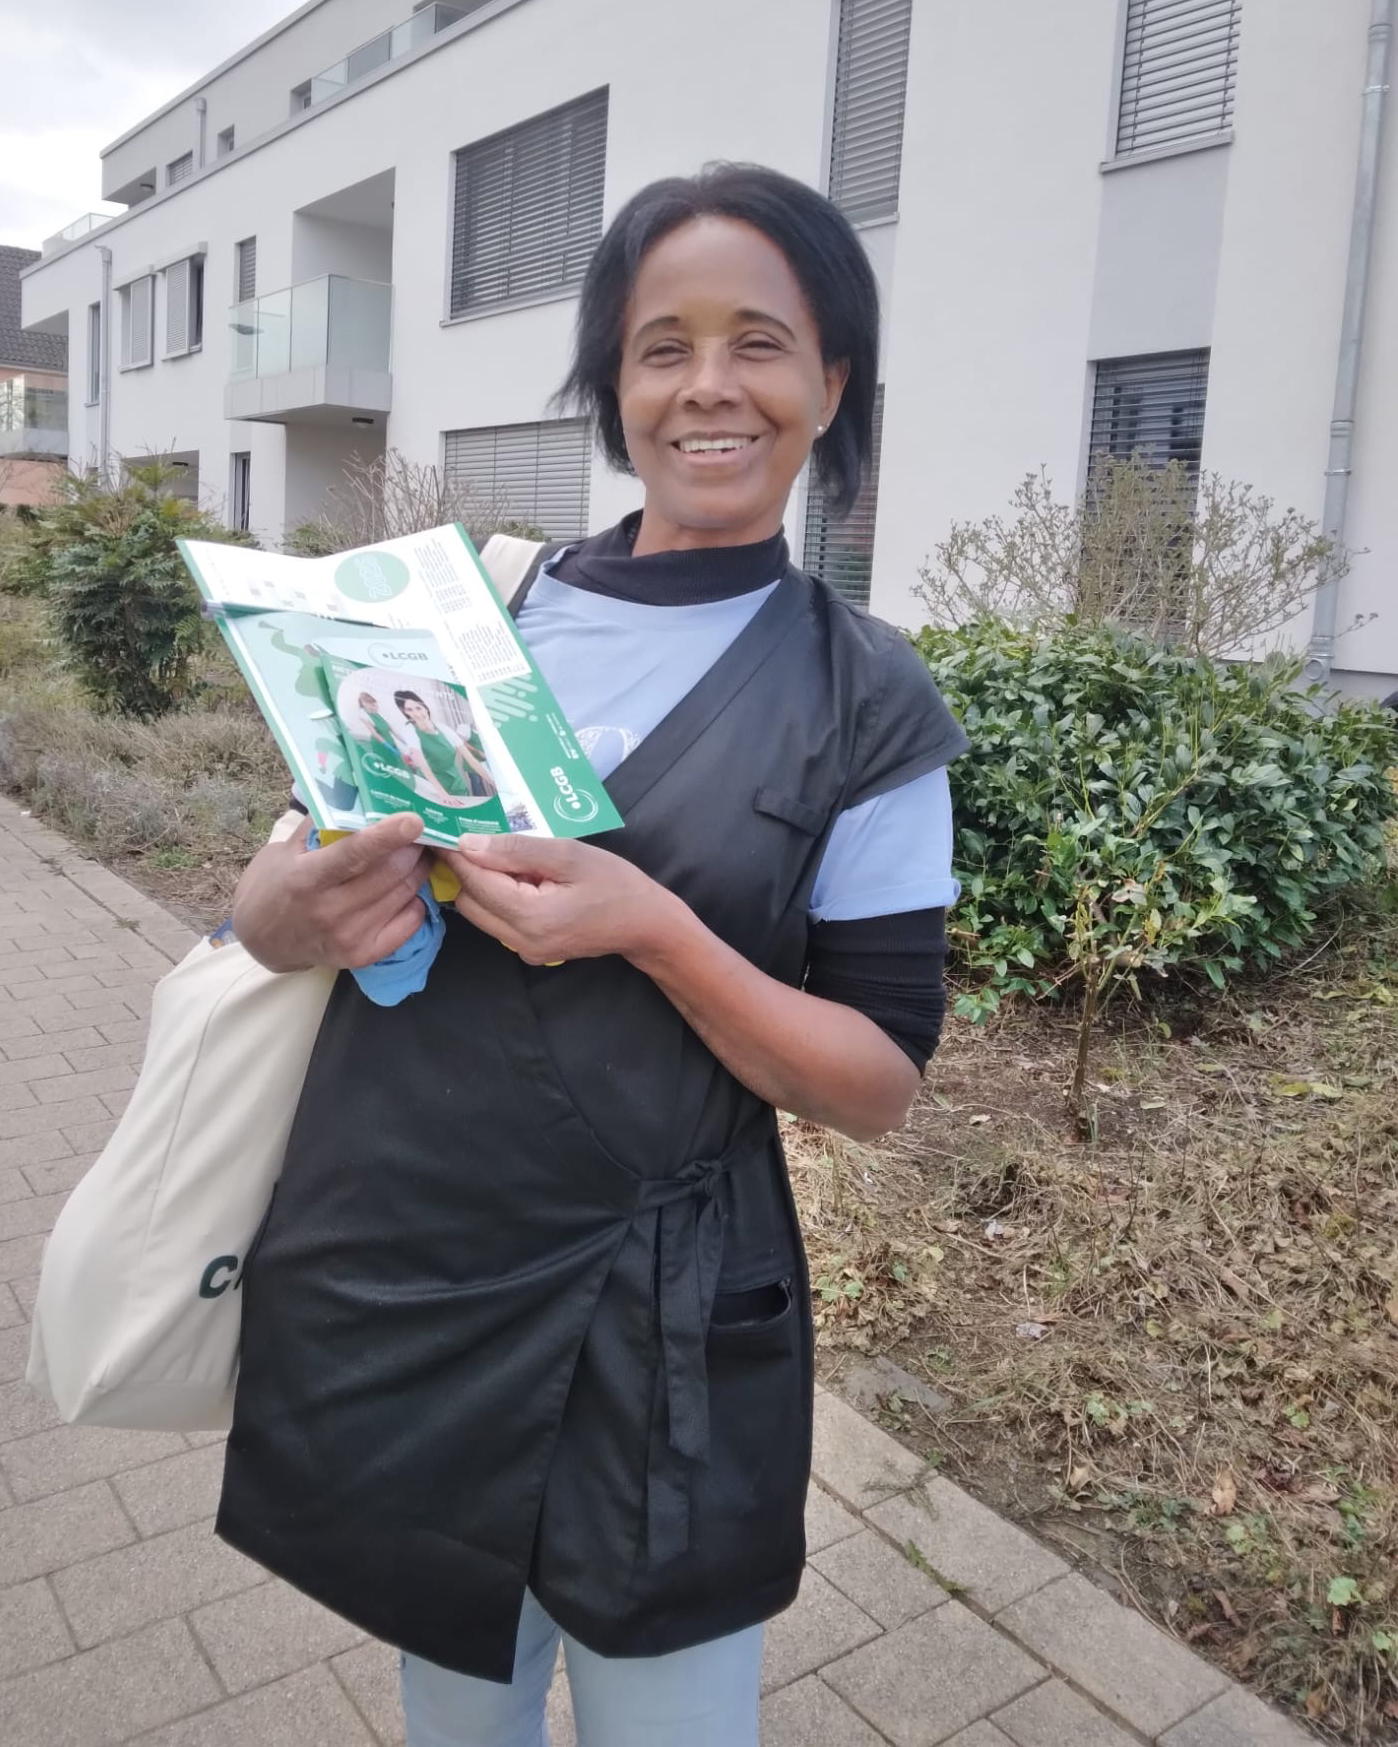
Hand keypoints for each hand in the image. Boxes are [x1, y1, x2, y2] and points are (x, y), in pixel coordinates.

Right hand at [232, 814, 433, 971]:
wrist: (262, 941)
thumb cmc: (273, 887)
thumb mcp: (284, 850)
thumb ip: (320, 826)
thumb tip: (355, 793)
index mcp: (306, 879)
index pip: (353, 855)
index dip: (386, 837)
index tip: (413, 820)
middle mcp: (329, 911)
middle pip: (389, 873)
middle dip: (412, 848)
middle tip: (421, 832)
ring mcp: (348, 936)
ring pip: (404, 894)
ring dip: (417, 869)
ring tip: (418, 854)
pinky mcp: (363, 955)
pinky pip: (409, 923)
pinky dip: (415, 900)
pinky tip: (408, 887)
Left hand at [439, 835, 678, 965]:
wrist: (645, 924)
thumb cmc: (615, 883)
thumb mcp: (569, 855)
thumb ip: (516, 850)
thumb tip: (468, 845)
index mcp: (530, 917)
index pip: (475, 881)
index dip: (458, 853)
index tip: (446, 828)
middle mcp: (520, 941)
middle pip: (469, 901)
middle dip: (470, 869)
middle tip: (483, 838)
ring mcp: (525, 951)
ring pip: (480, 913)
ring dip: (486, 883)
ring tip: (511, 857)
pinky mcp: (530, 951)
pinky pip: (498, 920)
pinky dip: (500, 897)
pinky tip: (524, 878)